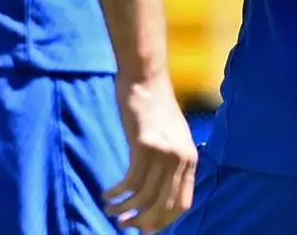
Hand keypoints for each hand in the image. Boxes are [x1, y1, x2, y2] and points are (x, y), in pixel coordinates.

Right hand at [105, 74, 196, 232]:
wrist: (145, 76)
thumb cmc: (153, 102)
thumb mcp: (171, 133)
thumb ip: (171, 157)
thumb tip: (159, 184)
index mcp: (190, 158)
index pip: (182, 203)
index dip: (163, 220)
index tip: (146, 227)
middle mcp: (180, 159)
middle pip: (163, 204)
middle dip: (143, 221)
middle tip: (125, 226)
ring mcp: (163, 153)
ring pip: (144, 195)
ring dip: (124, 209)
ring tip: (110, 212)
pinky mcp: (144, 145)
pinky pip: (130, 180)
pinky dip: (117, 192)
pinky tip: (106, 194)